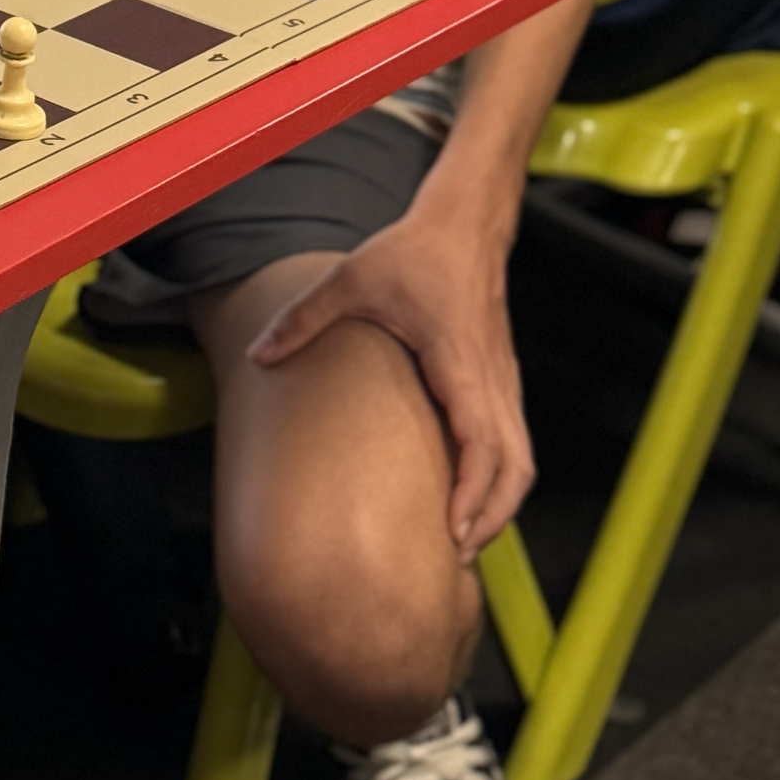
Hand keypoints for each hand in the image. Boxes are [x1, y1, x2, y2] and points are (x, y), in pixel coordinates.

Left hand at [248, 208, 531, 556]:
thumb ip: (302, 319)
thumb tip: (258, 355)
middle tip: (457, 554)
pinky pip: (513, 440)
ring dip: (500, 501)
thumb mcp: (351, 279)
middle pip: (515, 465)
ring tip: (465, 538)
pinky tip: (472, 496)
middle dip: (492, 516)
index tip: (454, 531)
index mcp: (460, 362)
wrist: (464, 224)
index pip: (483, 443)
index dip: (474, 493)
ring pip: (522, 458)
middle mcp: (492, 379)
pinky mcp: (501, 379)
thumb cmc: (415, 251)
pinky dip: (500, 477)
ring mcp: (503, 381)